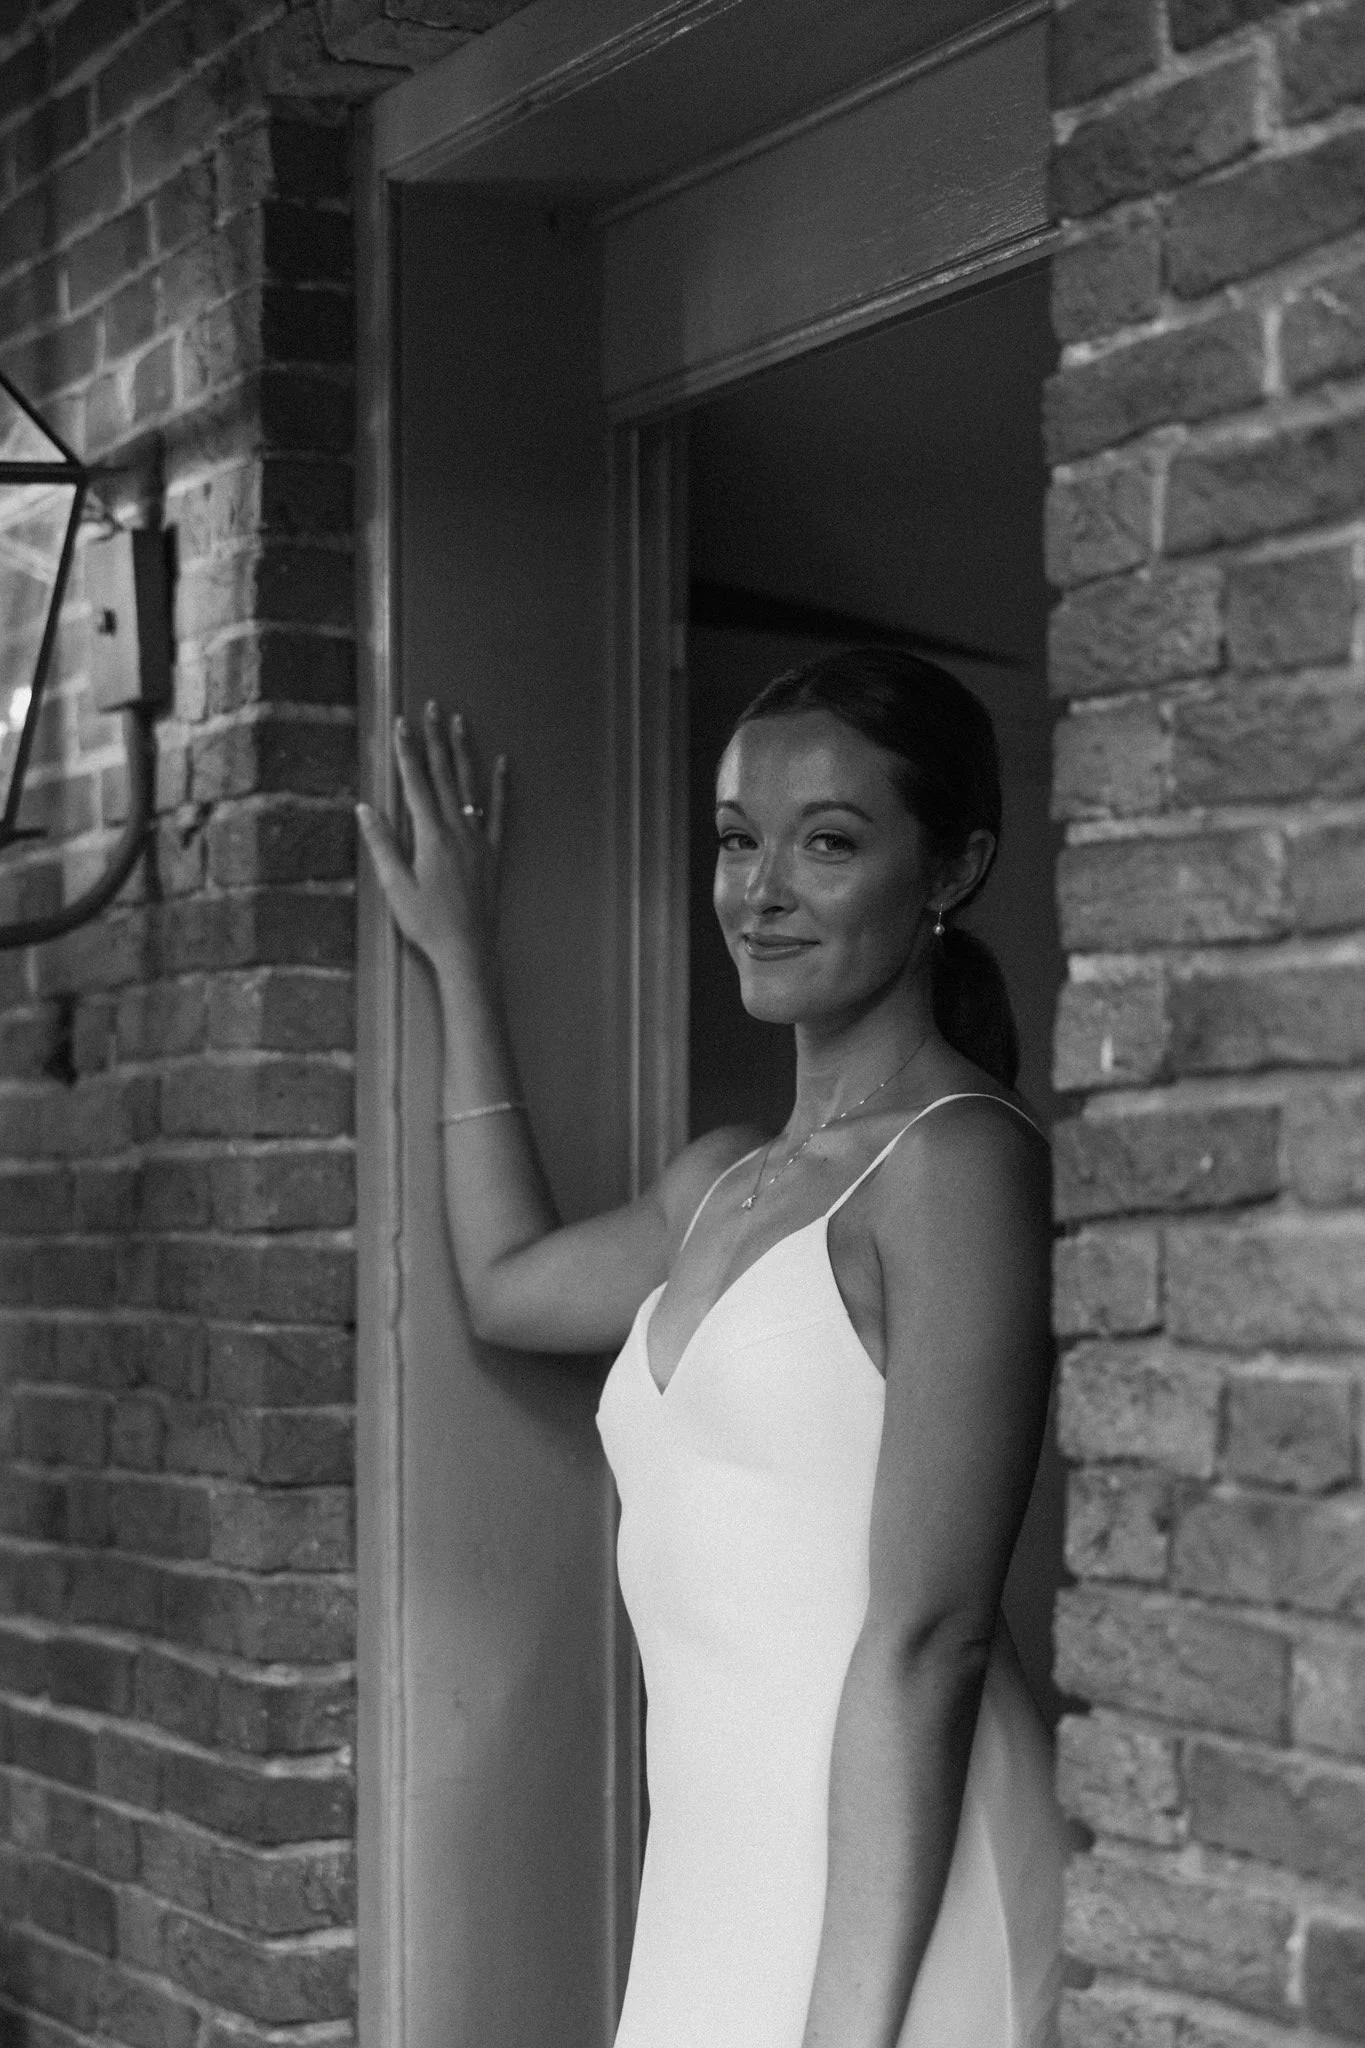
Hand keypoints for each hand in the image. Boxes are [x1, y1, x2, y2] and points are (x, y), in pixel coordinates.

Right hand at [357, 702, 507, 974]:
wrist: (468, 948)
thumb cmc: (428, 923)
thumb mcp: (396, 887)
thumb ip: (382, 845)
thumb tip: (366, 809)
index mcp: (430, 837)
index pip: (415, 784)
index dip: (407, 752)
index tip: (401, 724)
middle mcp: (457, 830)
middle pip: (444, 775)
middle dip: (435, 739)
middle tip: (432, 707)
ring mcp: (478, 838)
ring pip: (470, 785)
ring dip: (464, 751)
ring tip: (460, 722)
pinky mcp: (493, 851)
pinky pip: (499, 810)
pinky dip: (500, 785)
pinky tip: (502, 763)